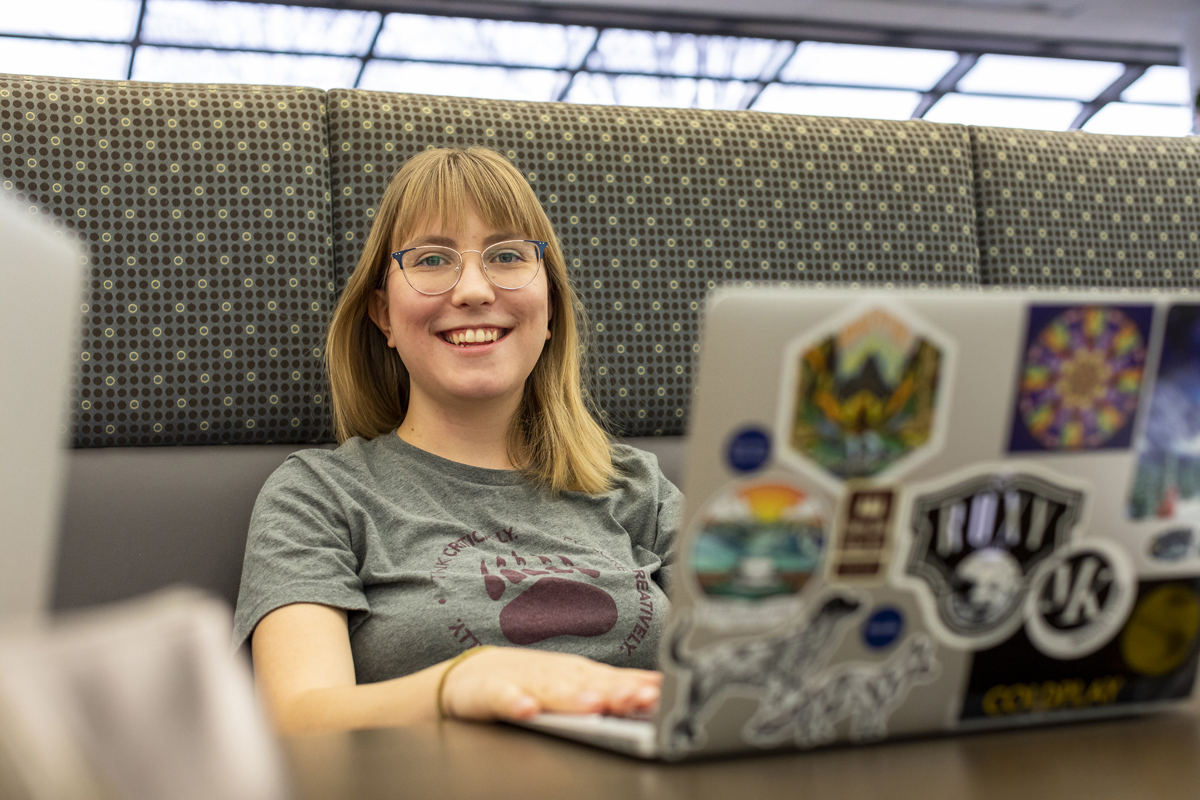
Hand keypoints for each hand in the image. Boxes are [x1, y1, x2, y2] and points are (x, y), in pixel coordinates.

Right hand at [440, 647, 660, 720]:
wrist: (471, 675)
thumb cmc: (531, 682)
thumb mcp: (574, 686)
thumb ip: (610, 689)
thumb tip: (657, 693)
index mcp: (580, 674)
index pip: (615, 679)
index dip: (638, 686)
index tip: (663, 694)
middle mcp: (557, 674)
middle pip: (590, 683)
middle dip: (616, 691)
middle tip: (640, 699)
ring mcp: (524, 681)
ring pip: (551, 690)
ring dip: (572, 697)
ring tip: (593, 706)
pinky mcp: (491, 692)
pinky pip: (503, 698)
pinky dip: (515, 702)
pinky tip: (527, 709)